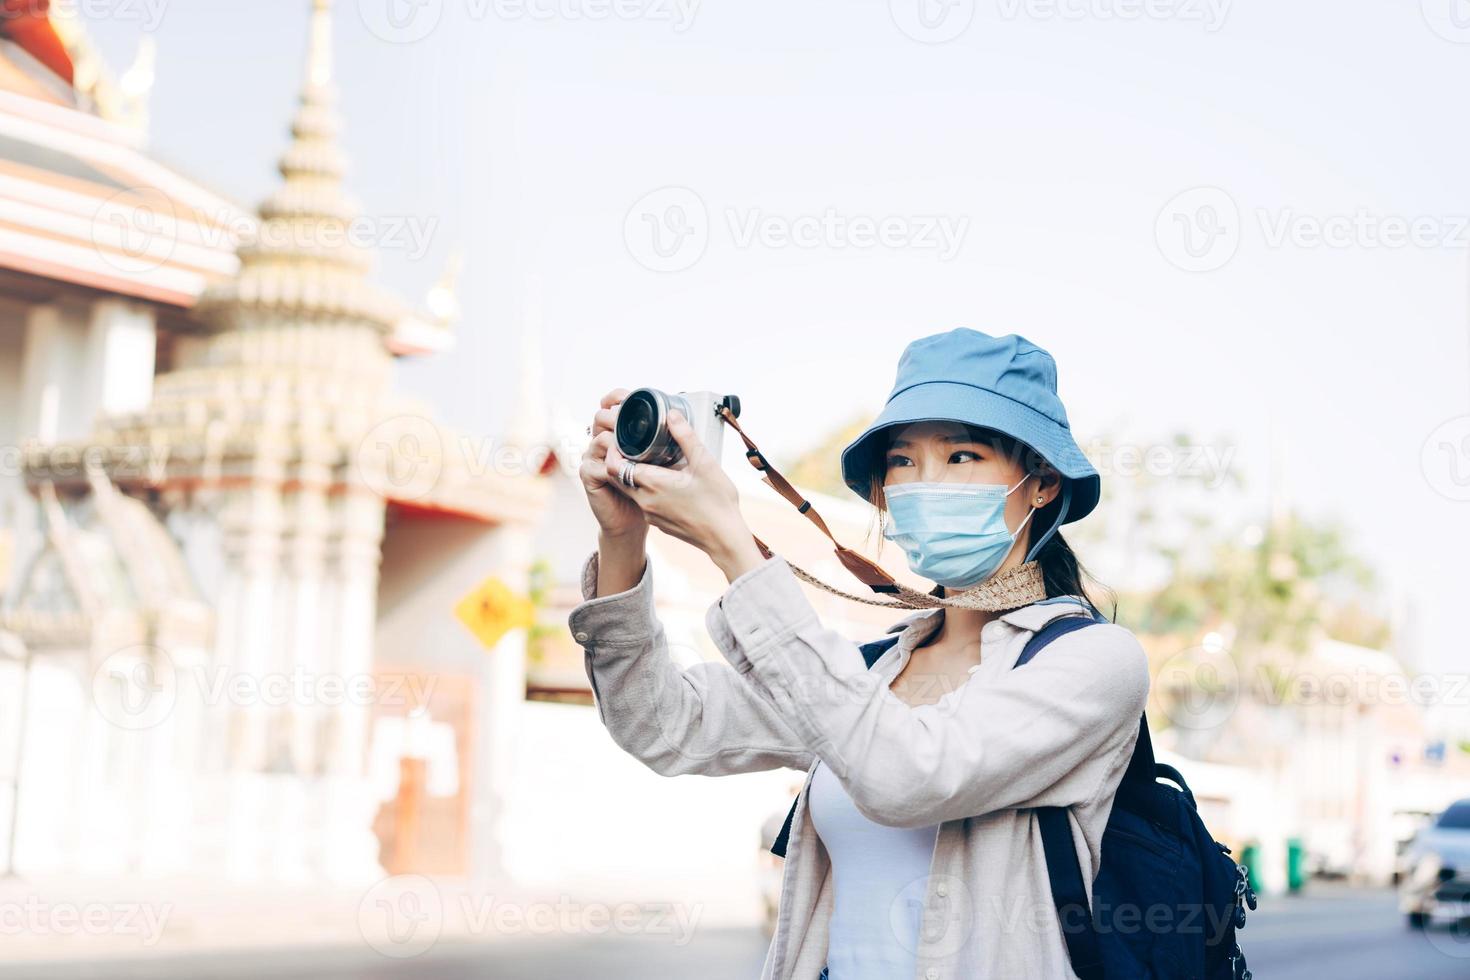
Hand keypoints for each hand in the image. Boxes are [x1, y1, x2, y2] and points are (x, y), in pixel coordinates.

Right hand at [580, 388, 648, 541]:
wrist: (632, 519)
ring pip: (600, 438)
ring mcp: (592, 458)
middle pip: (601, 417)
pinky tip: (626, 462)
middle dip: (617, 414)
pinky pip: (597, 463)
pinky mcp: (589, 475)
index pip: (610, 405)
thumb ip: (662, 438)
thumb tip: (678, 417)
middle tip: (634, 417)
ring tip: (634, 439)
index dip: (617, 397)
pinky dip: (612, 461)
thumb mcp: (657, 459)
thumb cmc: (647, 488)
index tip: (630, 395)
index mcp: (616, 433)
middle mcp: (601, 442)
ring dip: (617, 437)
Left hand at [605, 410, 765, 581]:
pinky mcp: (658, 523)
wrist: (725, 539)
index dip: (613, 450)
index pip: (615, 465)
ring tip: (648, 460)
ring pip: (629, 490)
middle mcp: (645, 500)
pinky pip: (642, 502)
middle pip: (617, 478)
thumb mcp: (705, 463)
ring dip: (632, 476)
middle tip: (632, 445)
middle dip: (620, 461)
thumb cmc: (718, 502)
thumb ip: (685, 437)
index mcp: (653, 483)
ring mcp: (650, 514)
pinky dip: (645, 490)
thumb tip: (671, 414)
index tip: (622, 438)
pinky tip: (663, 482)